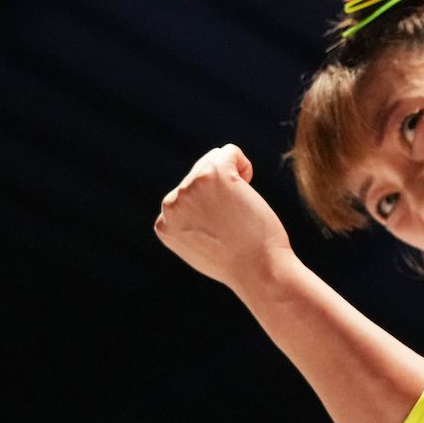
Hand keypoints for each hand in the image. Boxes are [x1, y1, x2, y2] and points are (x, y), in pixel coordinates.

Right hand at [154, 145, 293, 291]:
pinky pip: (230, 152)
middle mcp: (171, 204)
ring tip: (241, 209)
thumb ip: (190, 223)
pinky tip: (248, 188)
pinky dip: (243, 165)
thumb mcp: (201, 246)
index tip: (222, 231)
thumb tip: (197, 204)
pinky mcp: (213, 175)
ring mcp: (190, 188)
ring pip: (214, 160)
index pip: (186, 194)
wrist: (259, 271)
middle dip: (221, 191)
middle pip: (198, 173)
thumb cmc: (240, 262)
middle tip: (235, 222)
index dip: (211, 206)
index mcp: (165, 223)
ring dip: (233, 180)